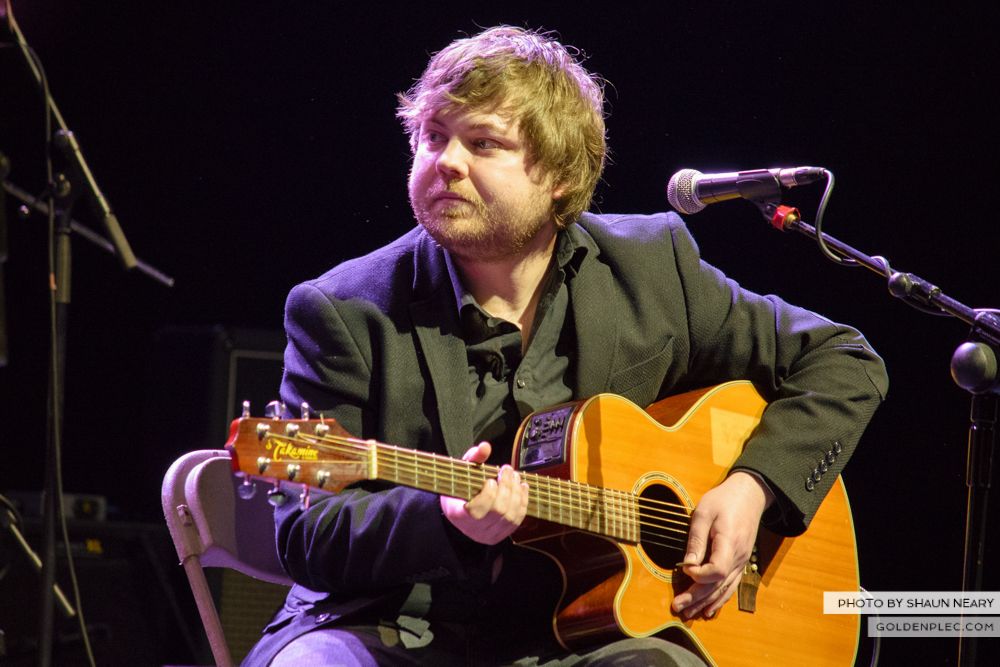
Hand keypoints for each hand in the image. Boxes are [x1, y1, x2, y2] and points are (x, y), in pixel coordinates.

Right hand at [440, 442, 529, 544]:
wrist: (461, 515)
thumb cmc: (459, 490)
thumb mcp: (460, 473)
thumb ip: (472, 459)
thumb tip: (485, 447)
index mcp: (458, 515)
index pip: (476, 511)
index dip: (488, 494)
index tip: (491, 480)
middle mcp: (474, 529)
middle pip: (498, 511)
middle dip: (507, 487)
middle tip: (507, 470)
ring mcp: (488, 534)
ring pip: (510, 516)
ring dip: (516, 493)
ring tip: (515, 476)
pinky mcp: (501, 535)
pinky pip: (517, 520)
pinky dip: (523, 502)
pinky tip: (522, 487)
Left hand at [671, 471, 773, 618]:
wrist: (749, 495)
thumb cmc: (724, 500)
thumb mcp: (704, 512)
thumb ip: (696, 539)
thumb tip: (688, 564)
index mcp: (730, 542)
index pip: (718, 569)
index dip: (700, 575)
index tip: (685, 569)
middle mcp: (739, 557)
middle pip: (718, 585)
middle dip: (696, 598)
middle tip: (677, 607)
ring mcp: (742, 562)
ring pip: (724, 589)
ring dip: (705, 603)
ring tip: (688, 614)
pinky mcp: (740, 563)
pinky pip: (730, 586)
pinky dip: (719, 599)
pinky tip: (708, 609)